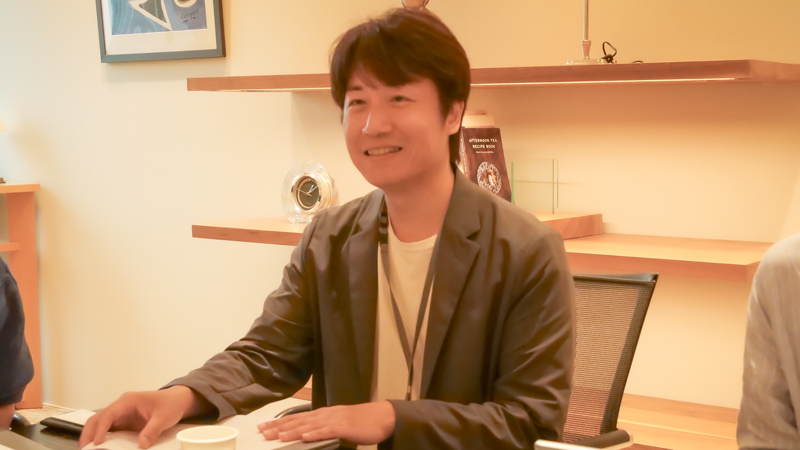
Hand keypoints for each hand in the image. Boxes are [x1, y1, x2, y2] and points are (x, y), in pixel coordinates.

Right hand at [79, 386, 205, 448]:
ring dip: (91, 436)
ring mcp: (120, 413)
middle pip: (98, 418)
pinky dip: (101, 438)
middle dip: (88, 433)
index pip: (109, 414)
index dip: (101, 429)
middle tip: (84, 449)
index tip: (97, 443)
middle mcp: (121, 406)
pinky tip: (99, 448)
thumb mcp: (164, 417)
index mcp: (129, 401)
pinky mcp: (123, 421)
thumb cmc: (170, 404)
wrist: (176, 400)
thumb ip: (153, 430)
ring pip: (99, 423)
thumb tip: (141, 445)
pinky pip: (108, 429)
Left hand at [257, 401, 395, 444]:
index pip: (297, 418)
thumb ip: (323, 428)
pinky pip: (327, 430)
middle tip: (262, 431)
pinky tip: (304, 436)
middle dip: (279, 426)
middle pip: (298, 420)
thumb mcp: (338, 424)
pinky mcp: (344, 426)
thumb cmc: (361, 422)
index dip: (279, 422)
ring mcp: (334, 419)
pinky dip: (315, 433)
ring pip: (309, 425)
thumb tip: (307, 434)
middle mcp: (326, 414)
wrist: (382, 417)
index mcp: (323, 414)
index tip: (264, 426)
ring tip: (277, 435)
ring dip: (292, 430)